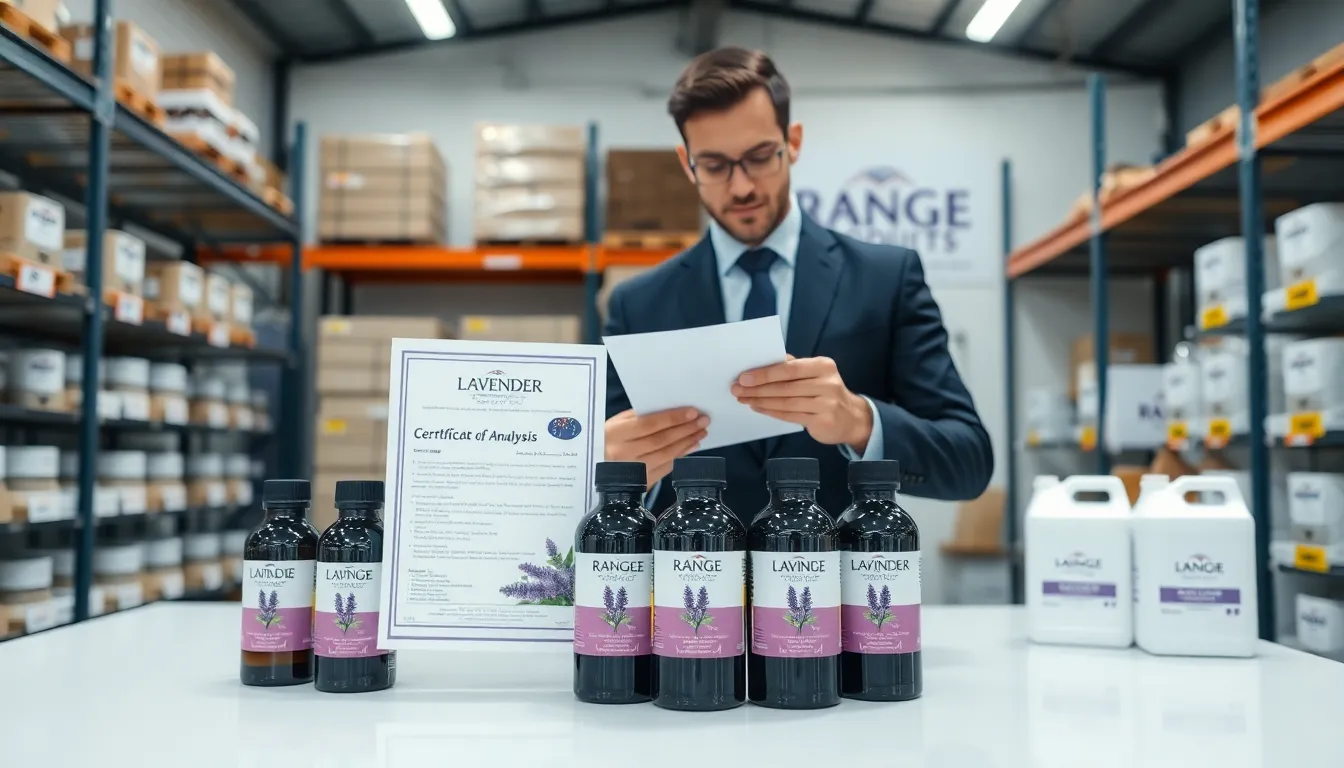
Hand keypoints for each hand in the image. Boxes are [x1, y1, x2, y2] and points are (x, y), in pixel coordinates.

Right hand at [605, 407, 709, 486]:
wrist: (590, 469)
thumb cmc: (603, 441)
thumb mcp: (613, 424)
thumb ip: (637, 416)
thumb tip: (668, 409)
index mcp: (615, 434)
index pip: (649, 424)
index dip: (673, 418)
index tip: (693, 412)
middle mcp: (623, 454)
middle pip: (661, 440)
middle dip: (685, 429)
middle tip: (704, 421)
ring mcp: (632, 472)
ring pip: (665, 455)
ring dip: (686, 443)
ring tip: (701, 432)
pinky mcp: (640, 483)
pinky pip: (664, 469)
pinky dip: (680, 457)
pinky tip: (691, 447)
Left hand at [731, 356, 872, 451]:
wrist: (852, 418)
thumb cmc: (826, 392)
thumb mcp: (816, 374)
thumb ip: (793, 367)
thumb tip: (763, 361)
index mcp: (823, 366)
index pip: (789, 368)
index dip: (765, 373)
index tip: (744, 376)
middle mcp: (827, 383)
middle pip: (785, 387)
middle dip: (757, 388)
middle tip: (737, 389)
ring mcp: (826, 404)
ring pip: (785, 402)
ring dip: (760, 401)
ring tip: (743, 399)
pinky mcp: (822, 421)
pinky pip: (790, 416)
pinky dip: (770, 412)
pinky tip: (757, 408)